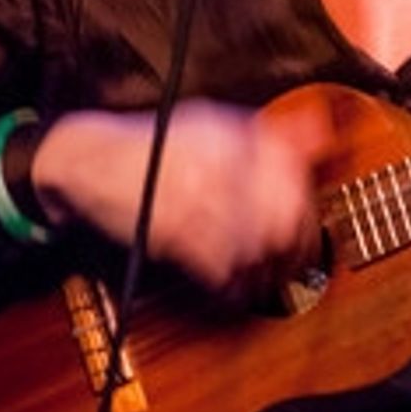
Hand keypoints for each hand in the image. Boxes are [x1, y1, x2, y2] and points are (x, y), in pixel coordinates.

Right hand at [31, 97, 325, 292]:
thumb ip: (269, 135)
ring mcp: (197, 196)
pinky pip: (219, 266)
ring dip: (266, 269)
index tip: (306, 224)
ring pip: (257, 246)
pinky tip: (232, 286)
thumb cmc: (154, 147)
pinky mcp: (173, 230)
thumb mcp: (213, 125)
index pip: (292, 173)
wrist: (89, 160)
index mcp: (232, 134)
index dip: (306, 205)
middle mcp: (219, 163)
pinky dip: (231, 284)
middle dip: (296, 244)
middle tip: (295, 259)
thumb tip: (321, 135)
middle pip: (284, 214)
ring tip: (267, 278)